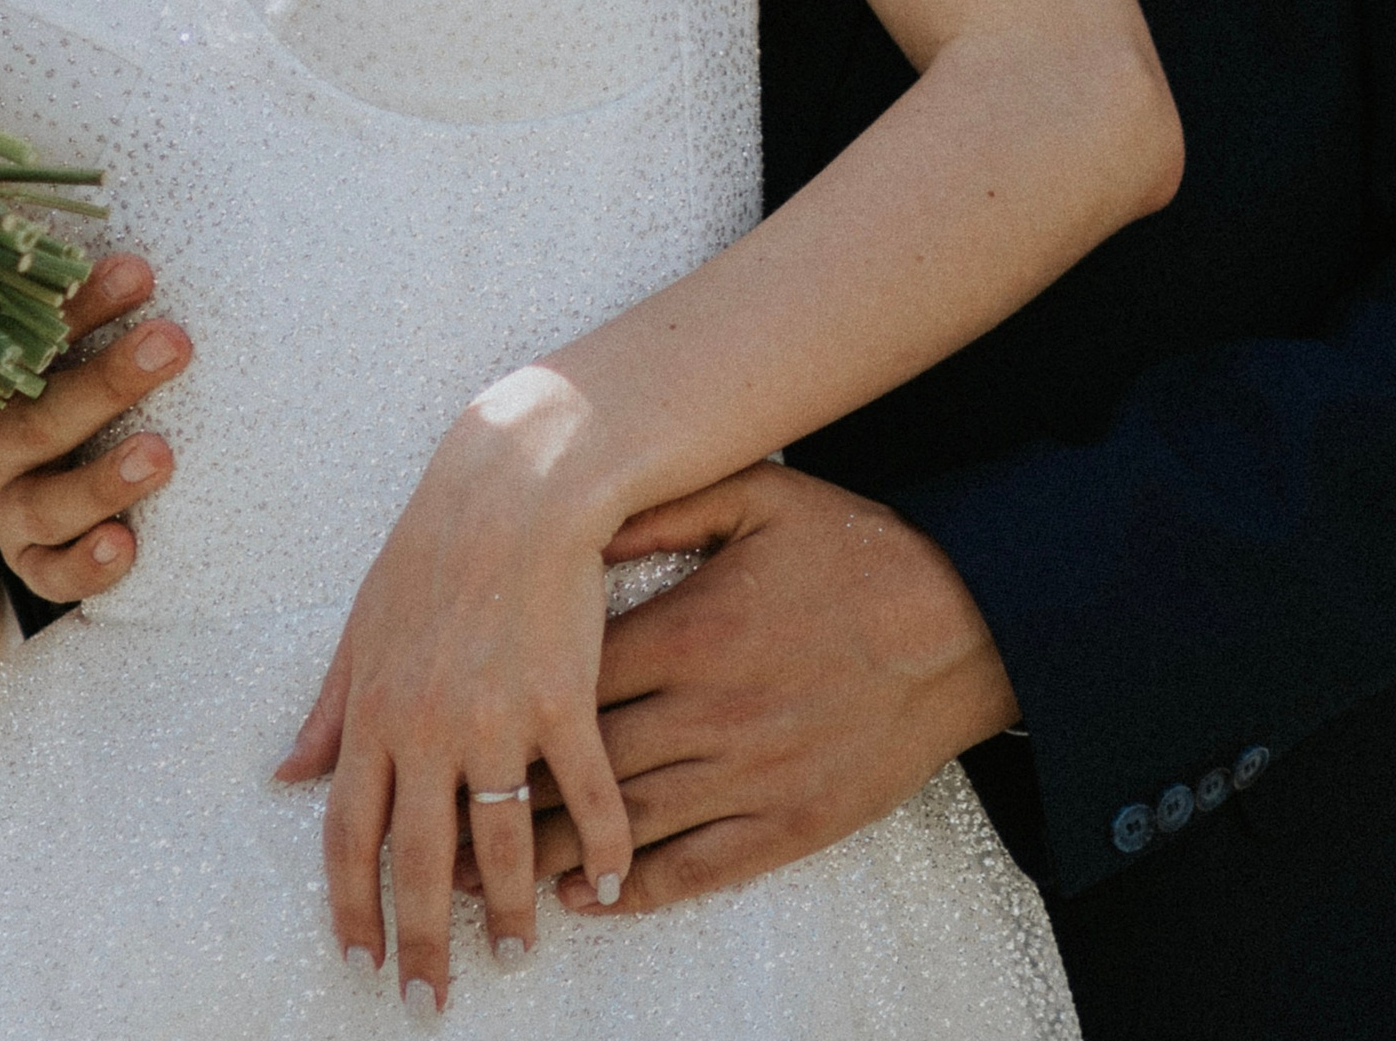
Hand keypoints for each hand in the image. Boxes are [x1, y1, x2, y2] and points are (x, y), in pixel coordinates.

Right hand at [0, 255, 190, 602]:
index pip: (26, 337)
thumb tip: (140, 246)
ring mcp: (4, 505)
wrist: (27, 466)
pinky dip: (83, 566)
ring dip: (102, 479)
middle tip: (173, 343)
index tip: (140, 272)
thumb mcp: (54, 335)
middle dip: (110, 379)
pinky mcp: (26, 558)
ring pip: (45, 502)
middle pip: (40, 415)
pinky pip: (48, 573)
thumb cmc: (61, 370)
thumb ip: (77, 297)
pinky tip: (124, 545)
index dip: (81, 306)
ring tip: (159, 455)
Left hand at [275, 369, 633, 1013]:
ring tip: (518, 954)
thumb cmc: (432, 549)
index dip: (351, 906)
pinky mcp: (566, 699)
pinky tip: (605, 884)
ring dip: (511, 912)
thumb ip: (329, 708)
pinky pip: (587, 797)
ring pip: (501, 845)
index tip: (360, 962)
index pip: (347, 833)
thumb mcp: (362, 624)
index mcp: (374, 708)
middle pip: (418, 860)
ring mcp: (499, 716)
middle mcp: (429, 724)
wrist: (515, 484)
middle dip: (421, 943)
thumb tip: (282, 774)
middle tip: (429, 1003)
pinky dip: (600, 849)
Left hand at [456, 461, 1018, 917]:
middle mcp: (709, 713)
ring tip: (479, 875)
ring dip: (547, 851)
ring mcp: (750, 776)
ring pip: (625, 825)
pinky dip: (633, 890)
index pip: (569, 680)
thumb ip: (666, 509)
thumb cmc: (855, 551)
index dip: (503, 707)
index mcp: (691, 632)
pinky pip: (697, 869)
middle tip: (434, 817)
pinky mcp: (790, 826)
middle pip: (579, 765)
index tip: (447, 719)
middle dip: (501, 793)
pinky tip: (584, 898)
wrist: (961, 625)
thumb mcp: (760, 497)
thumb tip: (586, 515)